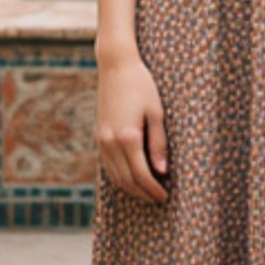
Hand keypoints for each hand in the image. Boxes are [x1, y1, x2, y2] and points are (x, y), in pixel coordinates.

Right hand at [96, 49, 168, 201]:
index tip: (165, 196)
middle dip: (143, 193)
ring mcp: (102, 139)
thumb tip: (162, 171)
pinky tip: (131, 177)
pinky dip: (119, 176)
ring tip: (147, 192)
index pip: (141, 175)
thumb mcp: (156, 112)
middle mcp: (111, 142)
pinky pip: (108, 164)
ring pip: (115, 175)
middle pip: (127, 180)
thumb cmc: (141, 85)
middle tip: (158, 199)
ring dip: (130, 188)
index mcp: (128, 137)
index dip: (154, 189)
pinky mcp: (99, 135)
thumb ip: (158, 144)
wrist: (115, 66)